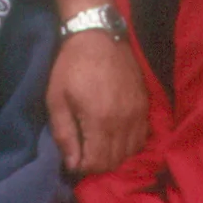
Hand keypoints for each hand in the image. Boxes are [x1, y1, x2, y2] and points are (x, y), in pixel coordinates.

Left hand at [47, 30, 148, 176]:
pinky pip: (142, 137)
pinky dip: (128, 143)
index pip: (98, 163)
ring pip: (131, 151)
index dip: (83, 168)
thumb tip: (72, 164)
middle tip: (84, 153)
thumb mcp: (56, 99)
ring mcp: (138, 113)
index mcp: (100, 120)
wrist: (99, 35)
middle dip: (98, 164)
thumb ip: (64, 134)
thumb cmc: (71, 65)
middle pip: (115, 161)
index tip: (73, 159)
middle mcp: (124, 120)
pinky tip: (115, 135)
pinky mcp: (145, 105)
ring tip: (99, 145)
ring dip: (114, 155)